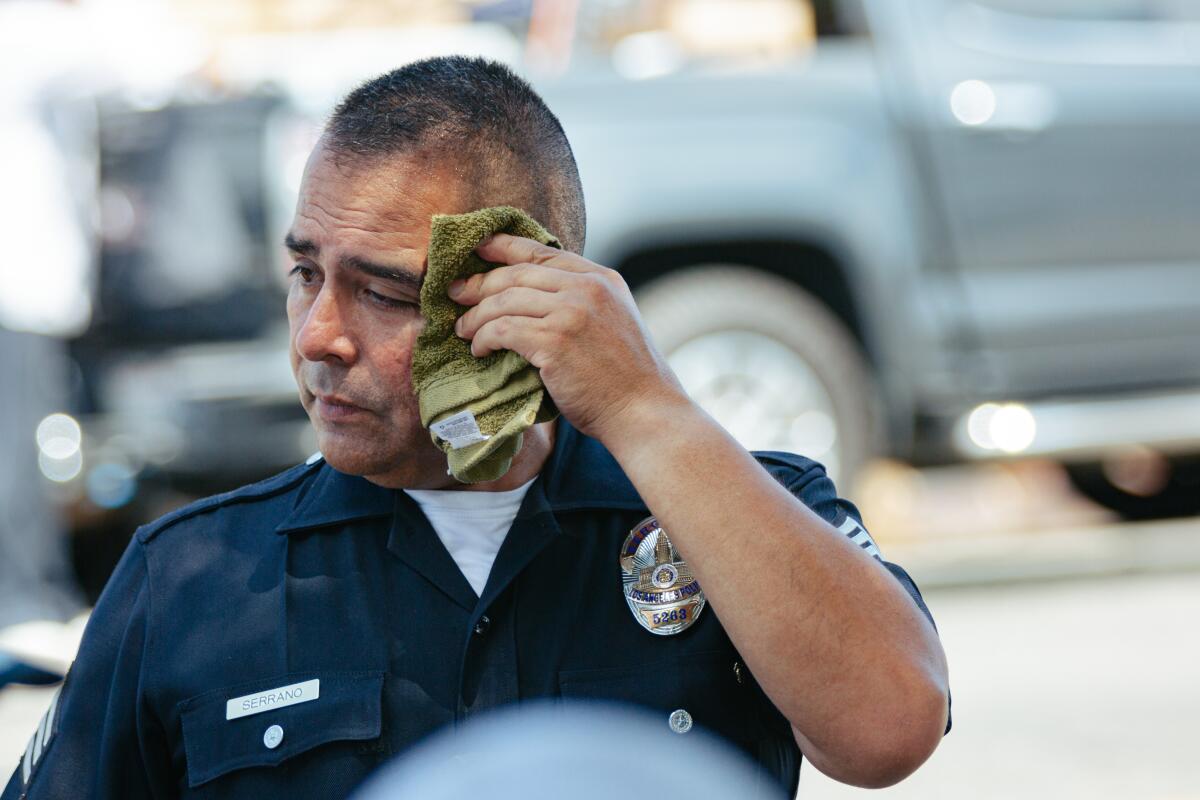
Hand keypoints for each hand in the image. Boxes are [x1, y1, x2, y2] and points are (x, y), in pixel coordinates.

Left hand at [449, 233, 687, 443]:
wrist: (644, 411)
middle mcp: (587, 288)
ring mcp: (571, 312)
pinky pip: (503, 329)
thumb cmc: (626, 379)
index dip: (503, 247)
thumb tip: (533, 300)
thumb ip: (581, 303)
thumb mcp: (612, 323)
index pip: (542, 252)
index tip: (477, 249)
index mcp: (602, 278)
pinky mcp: (555, 341)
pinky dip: (484, 338)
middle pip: (516, 274)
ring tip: (464, 331)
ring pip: (504, 301)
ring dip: (476, 316)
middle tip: (456, 295)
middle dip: (479, 284)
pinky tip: (479, 350)